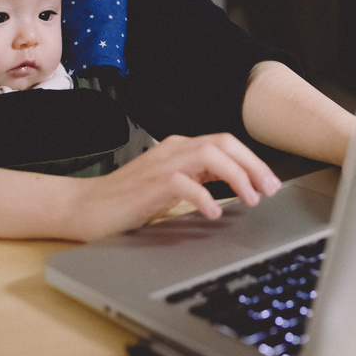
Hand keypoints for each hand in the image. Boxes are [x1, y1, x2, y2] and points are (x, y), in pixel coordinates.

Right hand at [72, 133, 281, 239]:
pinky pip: (183, 183)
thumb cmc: (127, 200)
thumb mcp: (171, 186)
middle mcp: (173, 150)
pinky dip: (203, 196)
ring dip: (236, 176)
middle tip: (270, 189)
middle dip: (252, 165)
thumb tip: (237, 187)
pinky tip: (214, 212)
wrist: (85, 208)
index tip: (270, 182)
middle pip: (223, 143)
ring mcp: (160, 164)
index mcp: (179, 149)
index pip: (225, 143)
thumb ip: (198, 179)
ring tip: (250, 199)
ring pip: (209, 155)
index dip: (252, 160)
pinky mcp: (148, 185)